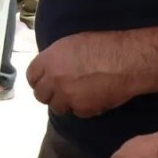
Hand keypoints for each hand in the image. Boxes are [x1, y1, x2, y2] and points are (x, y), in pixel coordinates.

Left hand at [25, 31, 140, 119]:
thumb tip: (51, 69)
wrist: (126, 60)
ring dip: (66, 103)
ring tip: (80, 95)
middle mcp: (53, 79)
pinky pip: (77, 113)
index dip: (39, 80)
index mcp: (48, 60)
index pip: (31, 77)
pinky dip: (84, 108)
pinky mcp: (82, 109)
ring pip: (57, 107)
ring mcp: (67, 96)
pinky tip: (94, 98)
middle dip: (51, 94)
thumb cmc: (102, 45)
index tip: (46, 81)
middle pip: (41, 95)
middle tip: (63, 90)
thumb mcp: (70, 45)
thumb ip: (55, 59)